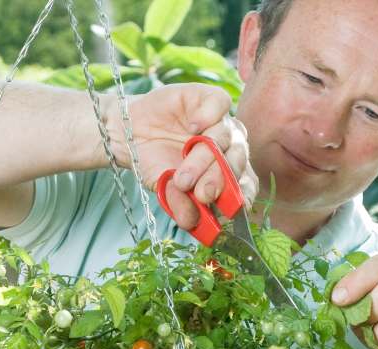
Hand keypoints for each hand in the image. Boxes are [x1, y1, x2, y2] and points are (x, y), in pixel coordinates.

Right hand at [102, 84, 257, 232]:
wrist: (130, 135)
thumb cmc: (155, 164)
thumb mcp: (165, 189)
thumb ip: (180, 203)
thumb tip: (190, 221)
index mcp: (228, 173)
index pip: (247, 184)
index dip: (242, 196)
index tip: (232, 211)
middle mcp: (229, 147)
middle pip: (235, 162)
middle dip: (219, 181)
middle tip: (202, 195)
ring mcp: (221, 122)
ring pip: (224, 138)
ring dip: (203, 160)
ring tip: (181, 177)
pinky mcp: (208, 98)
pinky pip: (219, 104)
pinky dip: (208, 116)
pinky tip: (192, 128)